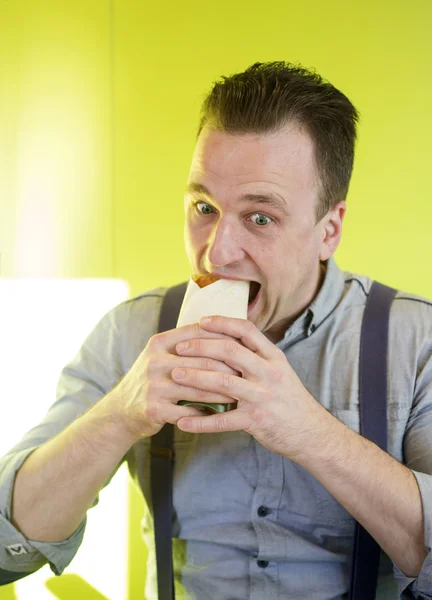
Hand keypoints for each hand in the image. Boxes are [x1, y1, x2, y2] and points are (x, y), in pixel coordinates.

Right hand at [104, 323, 239, 439]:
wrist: (121, 411)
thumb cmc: (152, 379)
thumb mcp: (161, 354)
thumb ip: (187, 344)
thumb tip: (228, 332)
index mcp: (159, 343)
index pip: (198, 333)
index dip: (224, 338)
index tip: (244, 346)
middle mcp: (155, 361)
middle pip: (202, 361)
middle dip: (229, 368)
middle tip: (249, 373)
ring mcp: (153, 385)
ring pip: (200, 387)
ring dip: (224, 393)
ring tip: (242, 394)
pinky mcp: (154, 409)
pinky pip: (190, 411)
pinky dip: (209, 413)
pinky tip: (224, 414)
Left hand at [173, 316, 331, 460]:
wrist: (312, 433)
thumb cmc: (289, 399)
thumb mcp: (279, 371)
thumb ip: (256, 357)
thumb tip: (226, 341)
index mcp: (273, 357)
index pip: (246, 330)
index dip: (222, 322)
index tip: (201, 321)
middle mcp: (268, 373)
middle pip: (230, 351)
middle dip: (200, 347)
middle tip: (178, 347)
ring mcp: (262, 396)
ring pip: (223, 382)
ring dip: (195, 378)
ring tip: (175, 376)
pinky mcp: (256, 420)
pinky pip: (223, 421)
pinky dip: (200, 422)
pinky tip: (182, 421)